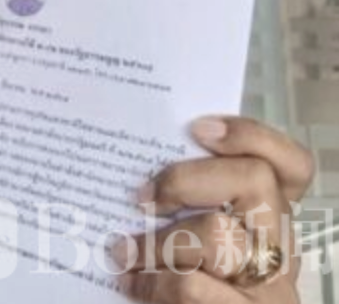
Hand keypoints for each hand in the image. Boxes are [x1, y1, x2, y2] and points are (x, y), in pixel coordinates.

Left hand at [118, 116, 314, 302]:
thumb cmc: (184, 294)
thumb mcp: (192, 246)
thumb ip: (184, 211)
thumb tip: (134, 179)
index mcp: (269, 223)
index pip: (290, 167)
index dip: (252, 136)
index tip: (198, 126)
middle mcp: (281, 251)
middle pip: (255, 181)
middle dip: (186, 179)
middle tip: (140, 196)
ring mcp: (271, 288)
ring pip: (220, 233)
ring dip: (157, 241)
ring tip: (123, 253)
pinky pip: (194, 286)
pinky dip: (153, 283)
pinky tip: (131, 286)